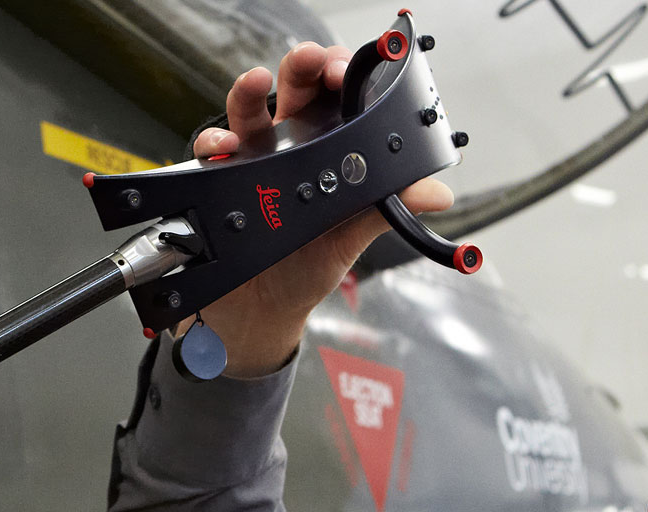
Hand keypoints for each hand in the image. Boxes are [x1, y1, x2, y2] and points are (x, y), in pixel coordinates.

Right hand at [188, 42, 454, 376]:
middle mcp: (288, 150)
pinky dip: (214, 143)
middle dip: (301, 67)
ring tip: (254, 81)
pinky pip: (211, 153)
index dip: (341, 76)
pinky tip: (225, 147)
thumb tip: (437, 193)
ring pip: (246, 112)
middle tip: (309, 61)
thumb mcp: (354, 237)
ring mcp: (251, 163)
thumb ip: (390, 207)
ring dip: (247, 92)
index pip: (336, 100)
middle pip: (292, 90)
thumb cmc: (308, 269)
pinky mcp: (219, 183)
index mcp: (327, 154)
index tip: (347, 74)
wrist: (264, 314)